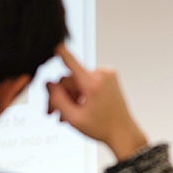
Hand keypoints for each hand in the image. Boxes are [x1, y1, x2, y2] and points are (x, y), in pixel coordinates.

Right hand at [47, 44, 147, 161]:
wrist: (124, 133)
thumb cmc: (103, 128)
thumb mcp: (73, 118)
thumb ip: (57, 99)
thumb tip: (48, 83)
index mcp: (94, 83)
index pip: (71, 61)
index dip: (59, 51)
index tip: (53, 39)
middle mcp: (102, 75)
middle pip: (69, 79)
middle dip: (59, 96)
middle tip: (51, 112)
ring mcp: (107, 75)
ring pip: (77, 82)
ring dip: (68, 97)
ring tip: (63, 116)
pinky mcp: (109, 78)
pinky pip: (86, 82)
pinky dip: (79, 94)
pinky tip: (74, 109)